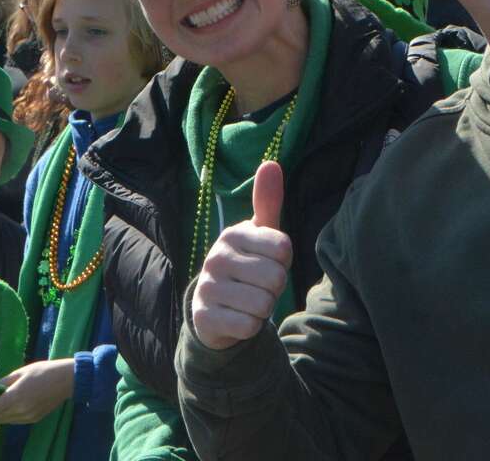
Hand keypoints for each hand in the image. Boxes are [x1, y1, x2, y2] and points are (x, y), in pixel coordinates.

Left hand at [0, 359, 74, 423]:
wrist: (67, 380)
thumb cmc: (43, 371)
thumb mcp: (21, 371)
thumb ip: (3, 382)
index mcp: (15, 396)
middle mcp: (20, 410)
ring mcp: (28, 417)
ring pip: (5, 421)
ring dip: (0, 414)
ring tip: (3, 403)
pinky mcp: (34, 419)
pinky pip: (16, 421)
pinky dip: (11, 416)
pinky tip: (16, 405)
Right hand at [191, 160, 292, 349]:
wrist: (214, 307)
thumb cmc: (246, 264)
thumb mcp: (259, 234)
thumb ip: (267, 201)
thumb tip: (271, 163)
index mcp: (232, 234)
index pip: (284, 249)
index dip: (284, 262)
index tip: (268, 261)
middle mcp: (216, 257)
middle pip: (276, 278)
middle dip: (275, 287)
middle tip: (259, 285)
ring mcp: (207, 288)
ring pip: (264, 304)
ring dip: (264, 308)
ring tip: (249, 301)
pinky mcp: (205, 318)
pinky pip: (249, 326)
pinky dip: (252, 327)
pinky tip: (239, 318)